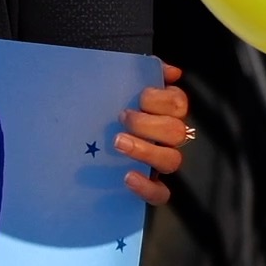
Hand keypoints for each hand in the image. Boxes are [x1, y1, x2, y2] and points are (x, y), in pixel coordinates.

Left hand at [111, 63, 188, 205]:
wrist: (86, 147)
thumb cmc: (110, 112)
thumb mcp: (122, 87)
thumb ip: (144, 71)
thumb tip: (171, 71)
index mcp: (166, 113)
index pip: (179, 104)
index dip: (162, 99)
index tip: (140, 97)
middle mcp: (169, 139)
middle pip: (176, 131)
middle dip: (149, 124)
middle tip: (123, 118)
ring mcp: (162, 164)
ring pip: (172, 160)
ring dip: (146, 150)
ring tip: (118, 142)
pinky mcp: (152, 188)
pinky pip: (161, 193)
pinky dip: (147, 187)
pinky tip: (128, 177)